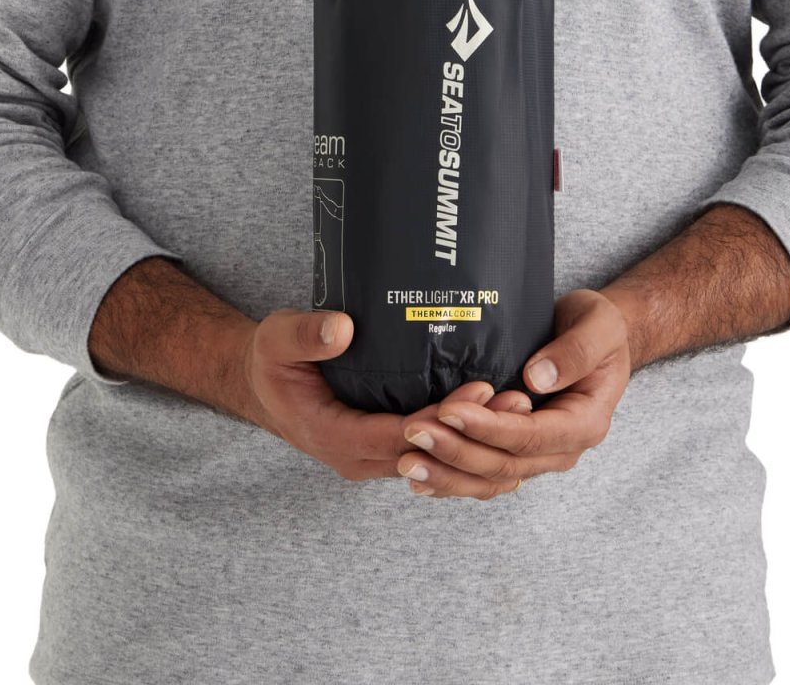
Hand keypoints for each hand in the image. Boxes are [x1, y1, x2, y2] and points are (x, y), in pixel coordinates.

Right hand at [242, 307, 532, 483]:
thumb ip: (305, 336)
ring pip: (437, 460)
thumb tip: (341, 328)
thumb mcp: (276, 341)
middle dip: (475, 433)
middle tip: (520, 401)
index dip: (440, 420)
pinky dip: (468, 442)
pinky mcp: (391, 446)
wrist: (265, 387)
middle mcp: (360, 457)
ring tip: (524, 408)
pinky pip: (435, 453)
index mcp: (334, 435)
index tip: (478, 393)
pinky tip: (502, 420)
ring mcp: (377, 457)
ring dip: (480, 441)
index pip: (397, 436)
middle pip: (429, 454)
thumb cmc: (272, 362)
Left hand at [396, 288, 632, 498]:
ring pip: (490, 479)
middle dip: (456, 452)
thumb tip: (537, 378)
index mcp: (584, 422)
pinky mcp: (517, 451)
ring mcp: (538, 455)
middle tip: (413, 432)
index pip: (530, 436)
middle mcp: (561, 448)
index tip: (449, 411)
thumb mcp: (599, 326)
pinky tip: (420, 478)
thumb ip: (576, 351)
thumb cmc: (598, 327)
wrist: (596, 338)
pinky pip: (484, 475)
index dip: (488, 428)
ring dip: (447, 473)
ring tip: (407, 461)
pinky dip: (451, 479)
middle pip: (504, 464)